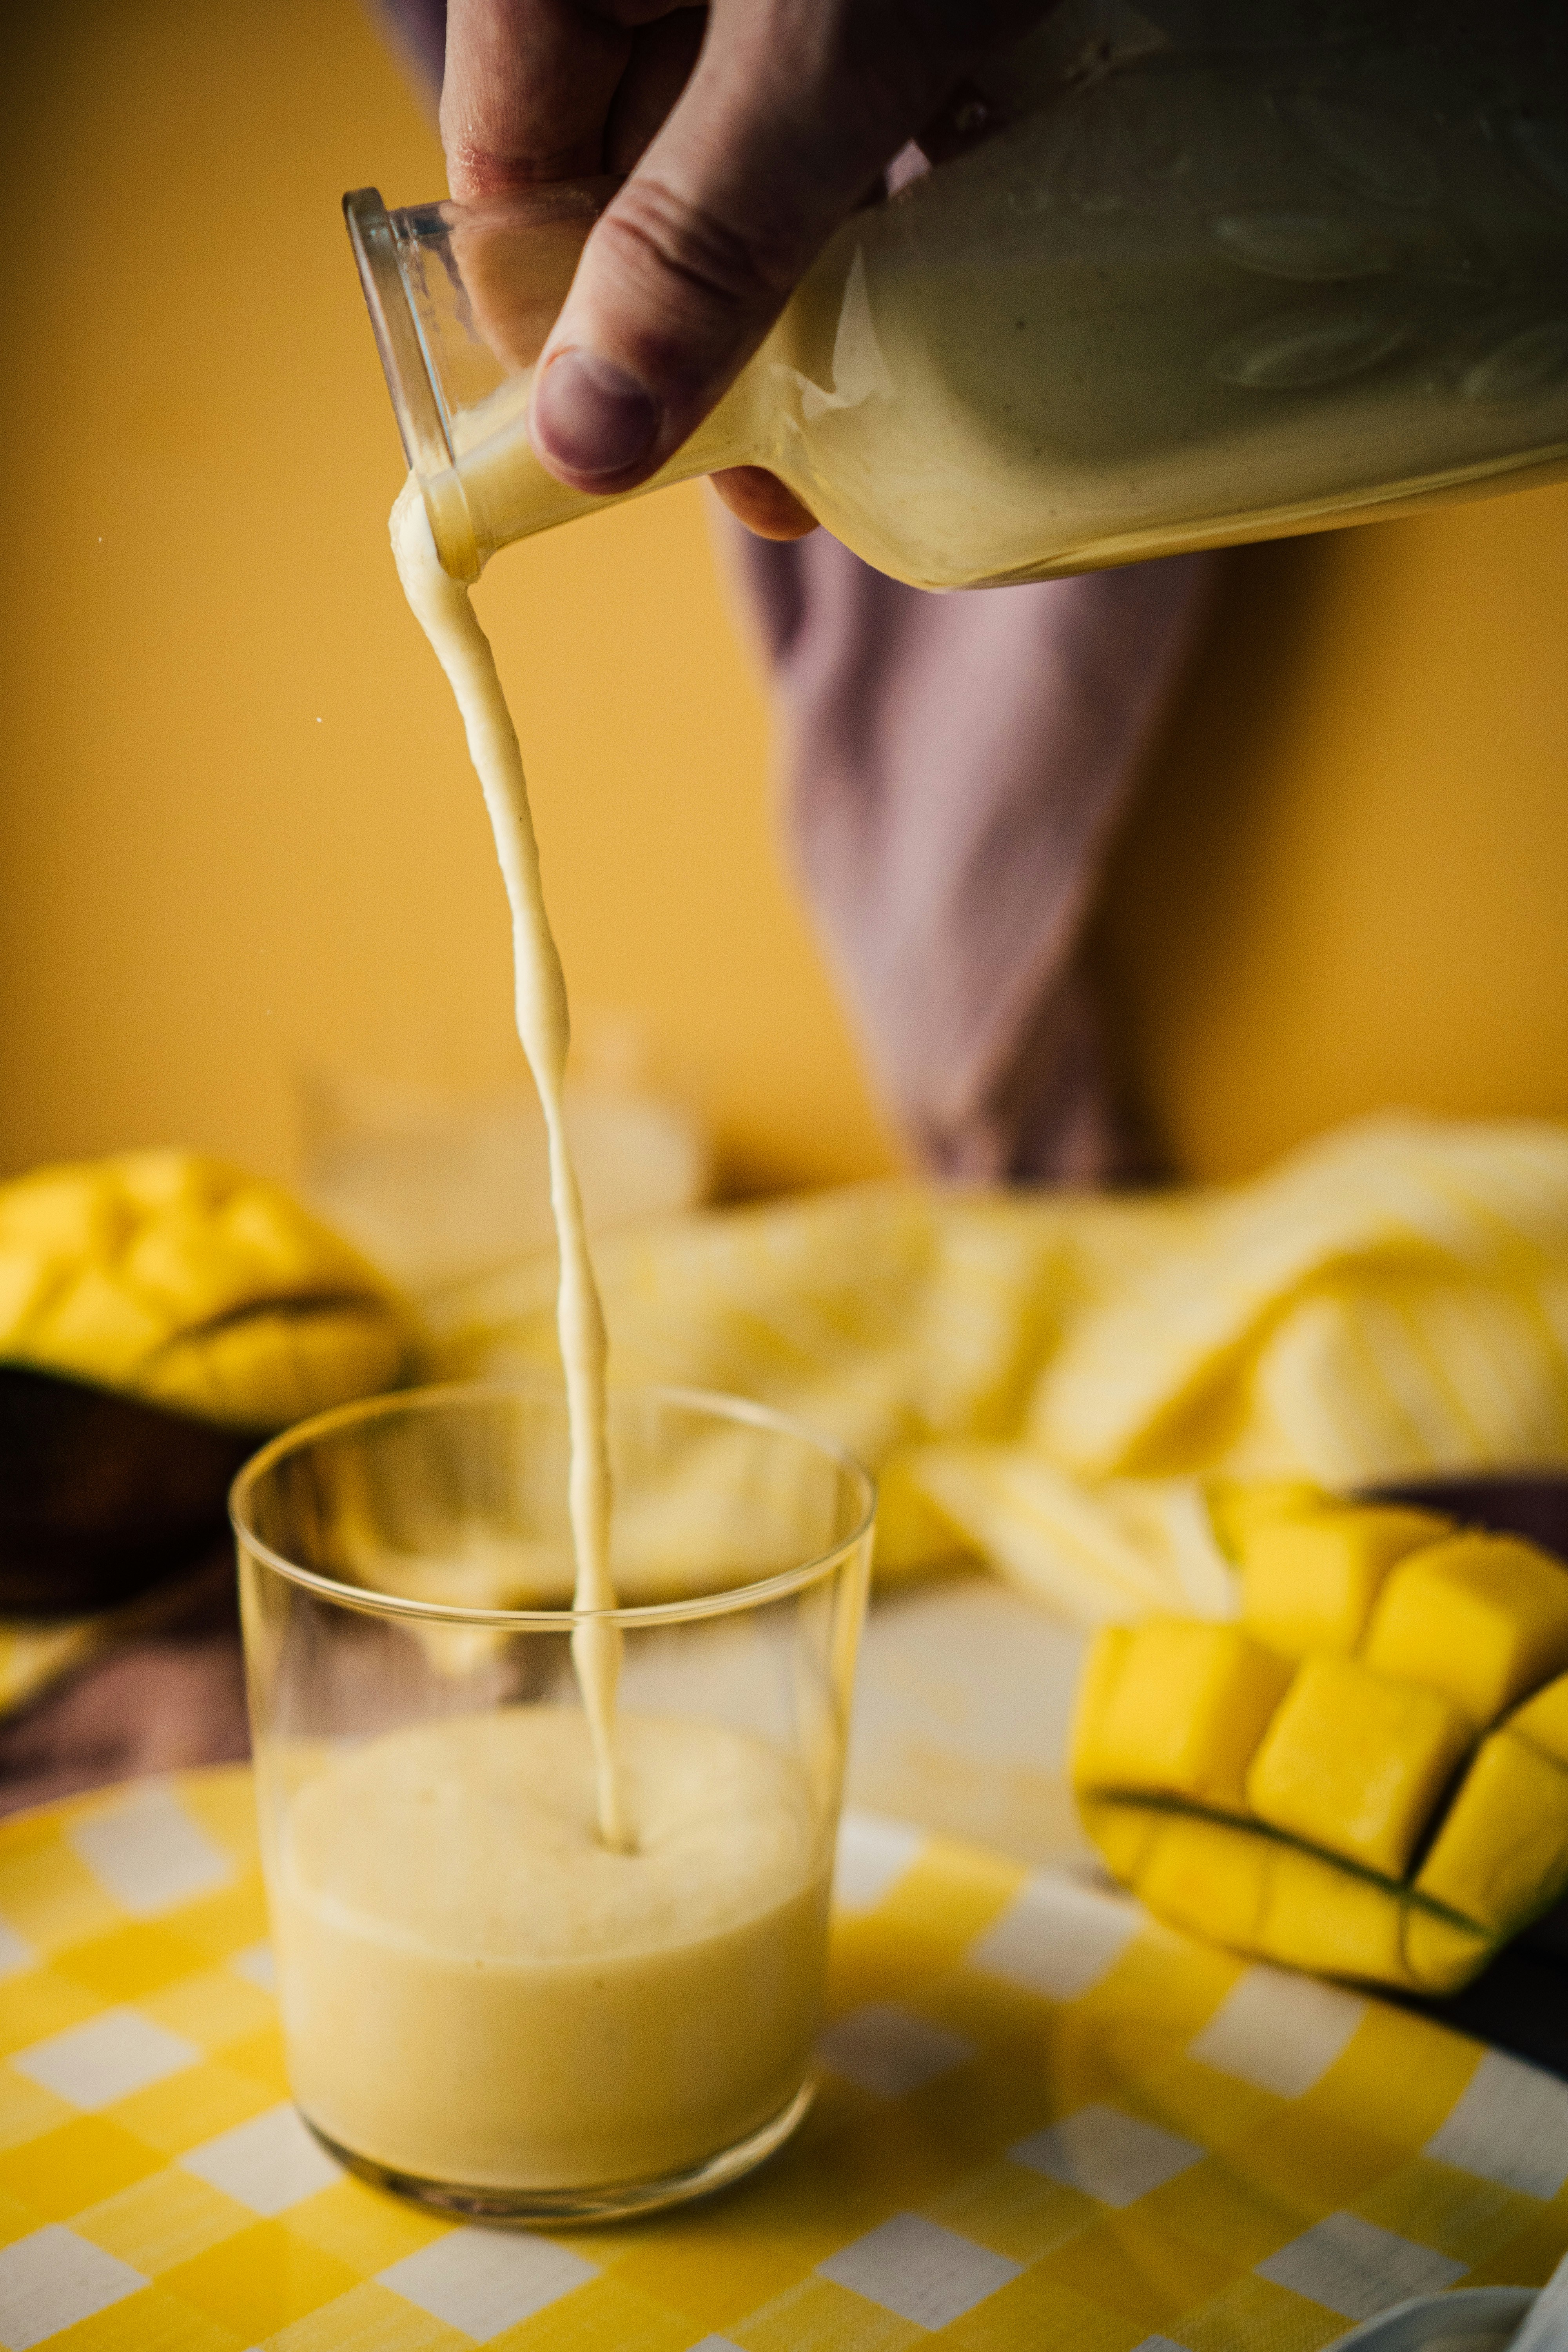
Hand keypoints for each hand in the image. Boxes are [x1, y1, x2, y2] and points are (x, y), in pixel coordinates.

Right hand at [440, 0, 1052, 536]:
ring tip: (891, 386)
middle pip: (630, 182)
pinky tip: (965, 228)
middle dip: (719, 329)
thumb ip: (703, 234)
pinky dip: (896, 162)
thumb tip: (585, 445)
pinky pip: (849, 73)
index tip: (671, 464)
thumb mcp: (814, 50)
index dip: (573, 344)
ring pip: (749, 139)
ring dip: (817, 264)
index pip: (506, 192)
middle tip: (802, 473)